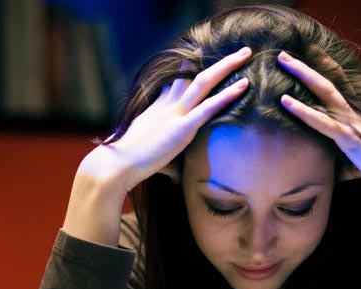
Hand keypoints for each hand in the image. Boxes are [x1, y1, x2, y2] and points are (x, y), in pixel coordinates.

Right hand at [79, 46, 251, 188]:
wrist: (115, 165)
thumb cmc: (127, 163)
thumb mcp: (142, 146)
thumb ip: (158, 146)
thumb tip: (167, 163)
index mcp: (158, 109)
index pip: (177, 83)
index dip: (190, 69)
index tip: (201, 58)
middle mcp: (168, 106)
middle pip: (194, 75)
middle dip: (218, 63)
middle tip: (239, 52)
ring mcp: (175, 115)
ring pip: (204, 83)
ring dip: (226, 67)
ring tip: (246, 54)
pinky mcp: (181, 129)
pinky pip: (208, 108)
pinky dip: (226, 95)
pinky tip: (243, 85)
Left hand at [276, 51, 360, 207]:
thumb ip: (351, 162)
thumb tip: (340, 172)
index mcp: (359, 118)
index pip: (338, 89)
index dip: (323, 72)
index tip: (306, 59)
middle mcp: (355, 115)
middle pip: (326, 84)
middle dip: (304, 68)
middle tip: (283, 55)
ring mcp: (353, 124)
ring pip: (324, 93)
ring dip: (301, 76)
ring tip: (281, 62)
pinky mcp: (350, 140)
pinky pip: (323, 122)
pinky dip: (303, 111)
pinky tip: (286, 102)